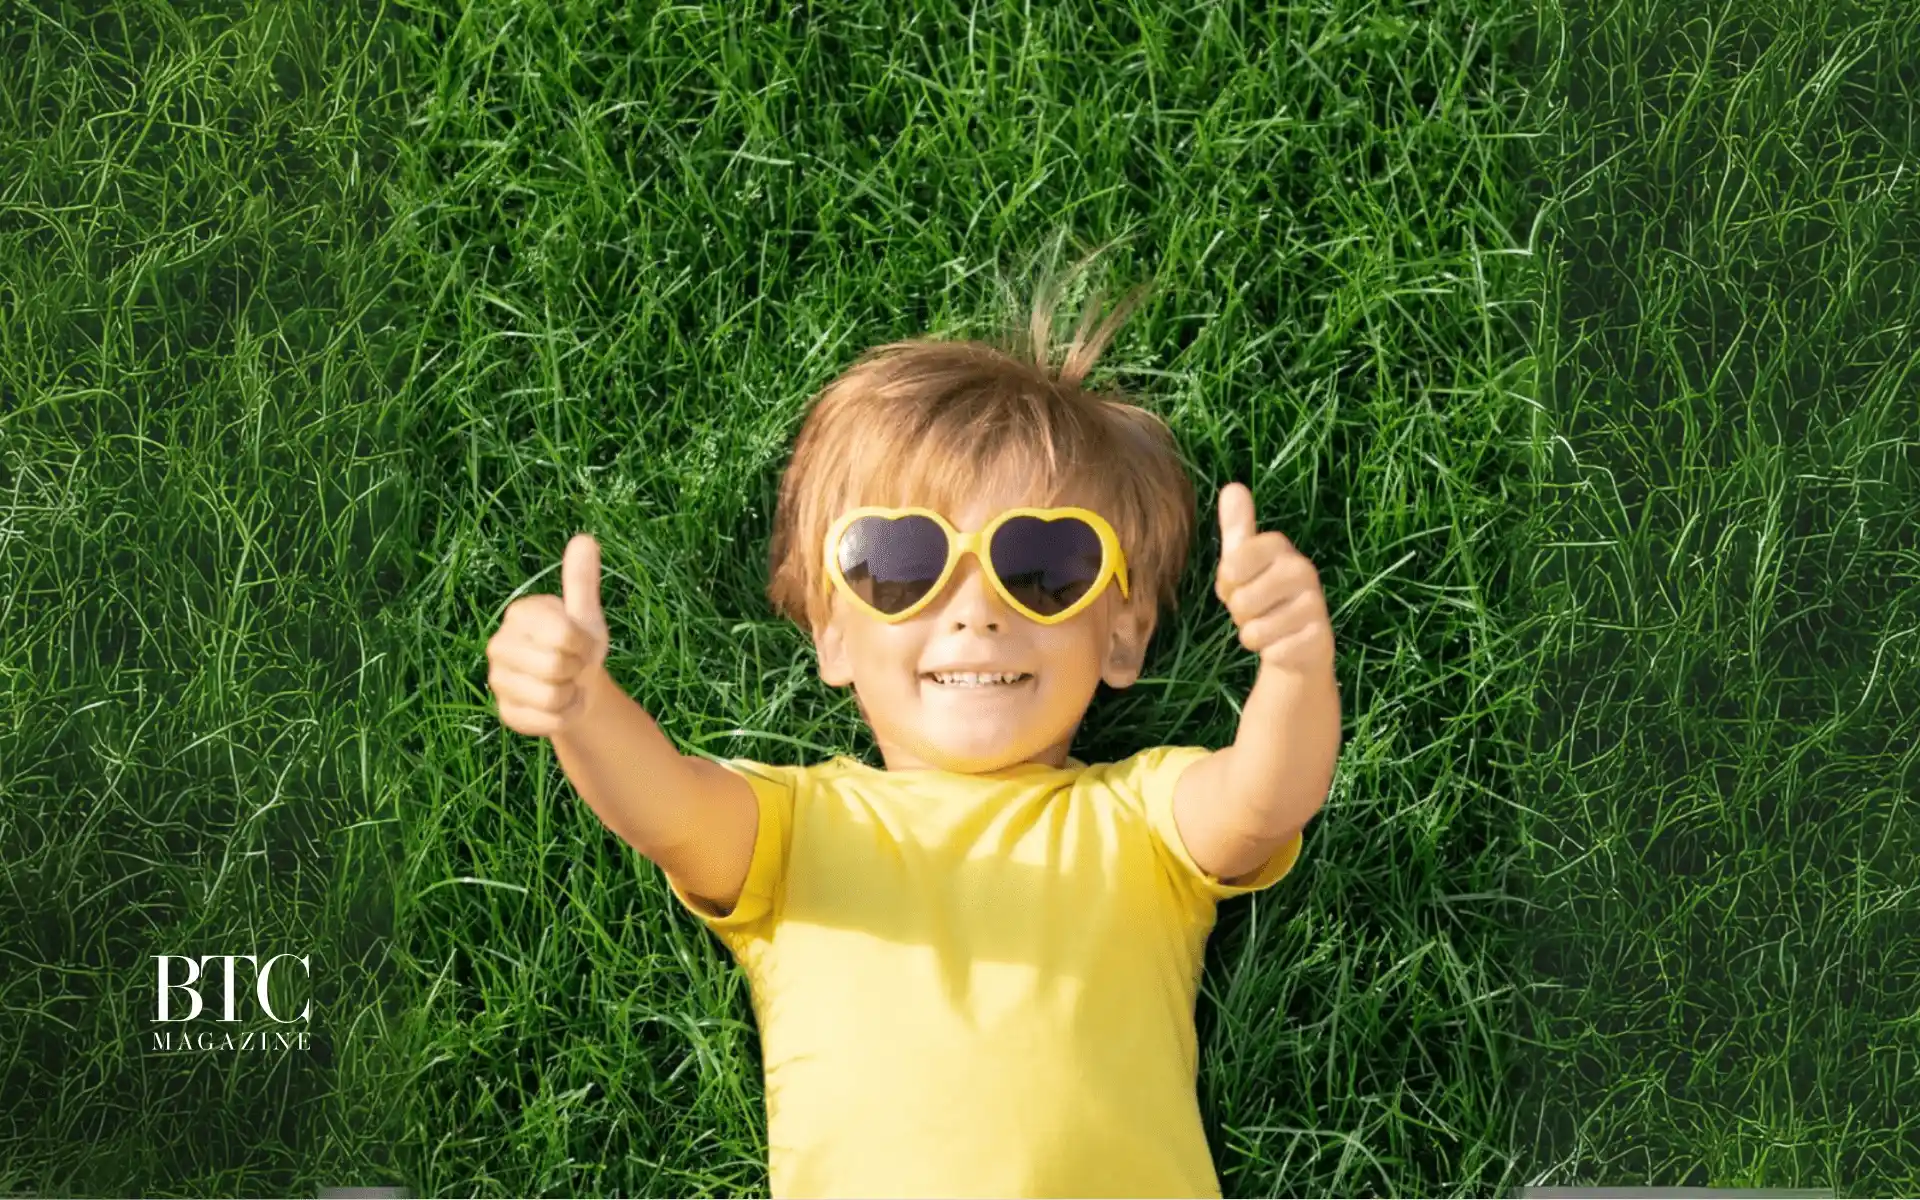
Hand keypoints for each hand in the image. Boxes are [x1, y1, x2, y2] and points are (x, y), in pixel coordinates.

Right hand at [486, 533, 611, 736]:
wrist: (578, 686)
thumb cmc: (580, 645)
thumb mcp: (585, 613)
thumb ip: (581, 580)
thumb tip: (585, 538)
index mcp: (519, 614)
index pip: (563, 635)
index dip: (584, 645)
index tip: (581, 643)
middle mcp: (499, 645)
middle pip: (556, 667)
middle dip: (577, 670)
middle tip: (573, 665)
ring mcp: (498, 680)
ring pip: (552, 696)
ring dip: (572, 694)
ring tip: (566, 684)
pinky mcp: (506, 712)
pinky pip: (549, 720)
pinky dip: (566, 716)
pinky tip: (560, 705)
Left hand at [1213, 483, 1334, 676]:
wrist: (1298, 645)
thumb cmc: (1264, 597)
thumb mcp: (1244, 562)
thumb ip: (1237, 528)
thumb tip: (1232, 487)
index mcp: (1280, 547)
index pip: (1232, 563)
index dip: (1226, 583)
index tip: (1238, 584)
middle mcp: (1302, 569)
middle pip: (1241, 600)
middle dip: (1239, 614)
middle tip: (1256, 610)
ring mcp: (1315, 604)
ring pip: (1255, 629)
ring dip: (1253, 635)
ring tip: (1270, 626)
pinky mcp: (1320, 637)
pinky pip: (1274, 651)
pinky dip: (1271, 654)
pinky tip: (1284, 645)